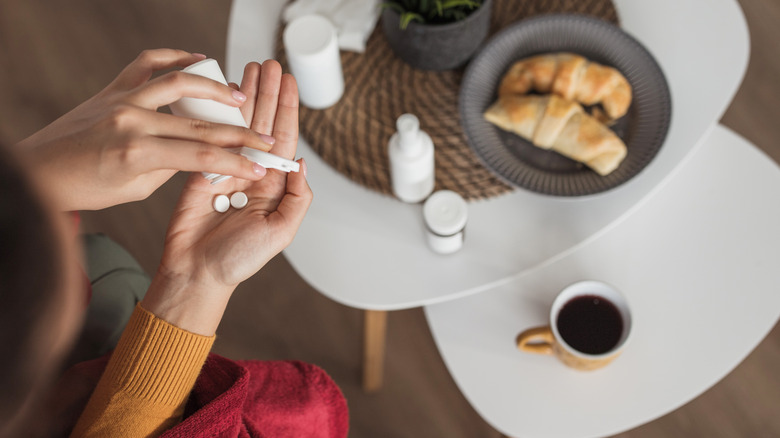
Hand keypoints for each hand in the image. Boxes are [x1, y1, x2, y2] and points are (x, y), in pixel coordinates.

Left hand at [17, 49, 272, 210]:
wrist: (39, 171)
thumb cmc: (81, 187)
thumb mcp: (133, 189)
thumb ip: (169, 167)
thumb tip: (197, 153)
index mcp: (136, 154)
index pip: (201, 156)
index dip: (236, 161)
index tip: (260, 165)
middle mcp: (130, 120)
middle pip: (200, 124)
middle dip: (239, 132)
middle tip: (264, 137)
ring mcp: (121, 99)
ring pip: (180, 82)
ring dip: (215, 88)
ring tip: (239, 96)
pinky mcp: (113, 87)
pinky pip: (149, 62)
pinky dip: (176, 57)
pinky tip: (197, 60)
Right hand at [141, 60, 311, 334]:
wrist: (196, 271)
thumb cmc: (239, 259)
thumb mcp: (281, 232)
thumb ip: (297, 198)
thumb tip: (300, 162)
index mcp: (274, 185)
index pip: (283, 139)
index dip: (287, 109)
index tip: (289, 82)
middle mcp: (252, 172)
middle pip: (262, 124)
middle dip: (267, 93)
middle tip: (270, 64)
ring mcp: (226, 169)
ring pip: (238, 125)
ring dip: (245, 97)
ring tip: (250, 68)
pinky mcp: (200, 170)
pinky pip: (210, 137)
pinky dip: (216, 114)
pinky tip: (222, 95)